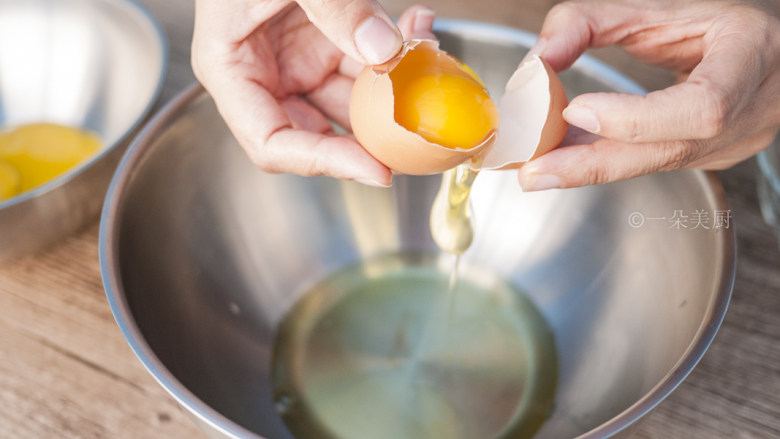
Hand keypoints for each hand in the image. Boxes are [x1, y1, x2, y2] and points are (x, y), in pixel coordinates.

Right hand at [192, 1, 435, 186]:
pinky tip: (418, 30)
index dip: (324, 164)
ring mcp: (297, 62)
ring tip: (426, 56)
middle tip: (418, 133)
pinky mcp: (324, 43)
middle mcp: (264, 76)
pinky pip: (363, 64)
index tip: (376, 170)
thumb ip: (332, 6)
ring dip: (393, 90)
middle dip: (371, 135)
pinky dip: (394, 53)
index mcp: (231, 71)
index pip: (273, 143)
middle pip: (317, 134)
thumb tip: (385, 48)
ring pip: (352, 102)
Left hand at [517, 0, 779, 190]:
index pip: (703, 107)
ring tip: (536, 162)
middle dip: (591, 163)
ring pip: (656, 163)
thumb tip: (536, 60)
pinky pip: (654, 162)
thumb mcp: (658, 3)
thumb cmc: (717, 17)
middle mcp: (753, 111)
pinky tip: (567, 153)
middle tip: (532, 171)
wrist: (765, 45)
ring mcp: (737, 141)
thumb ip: (590, 22)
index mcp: (750, 59)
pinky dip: (607, 157)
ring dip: (590, 163)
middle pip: (669, 151)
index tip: (577, 110)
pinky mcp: (715, 155)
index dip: (636, 118)